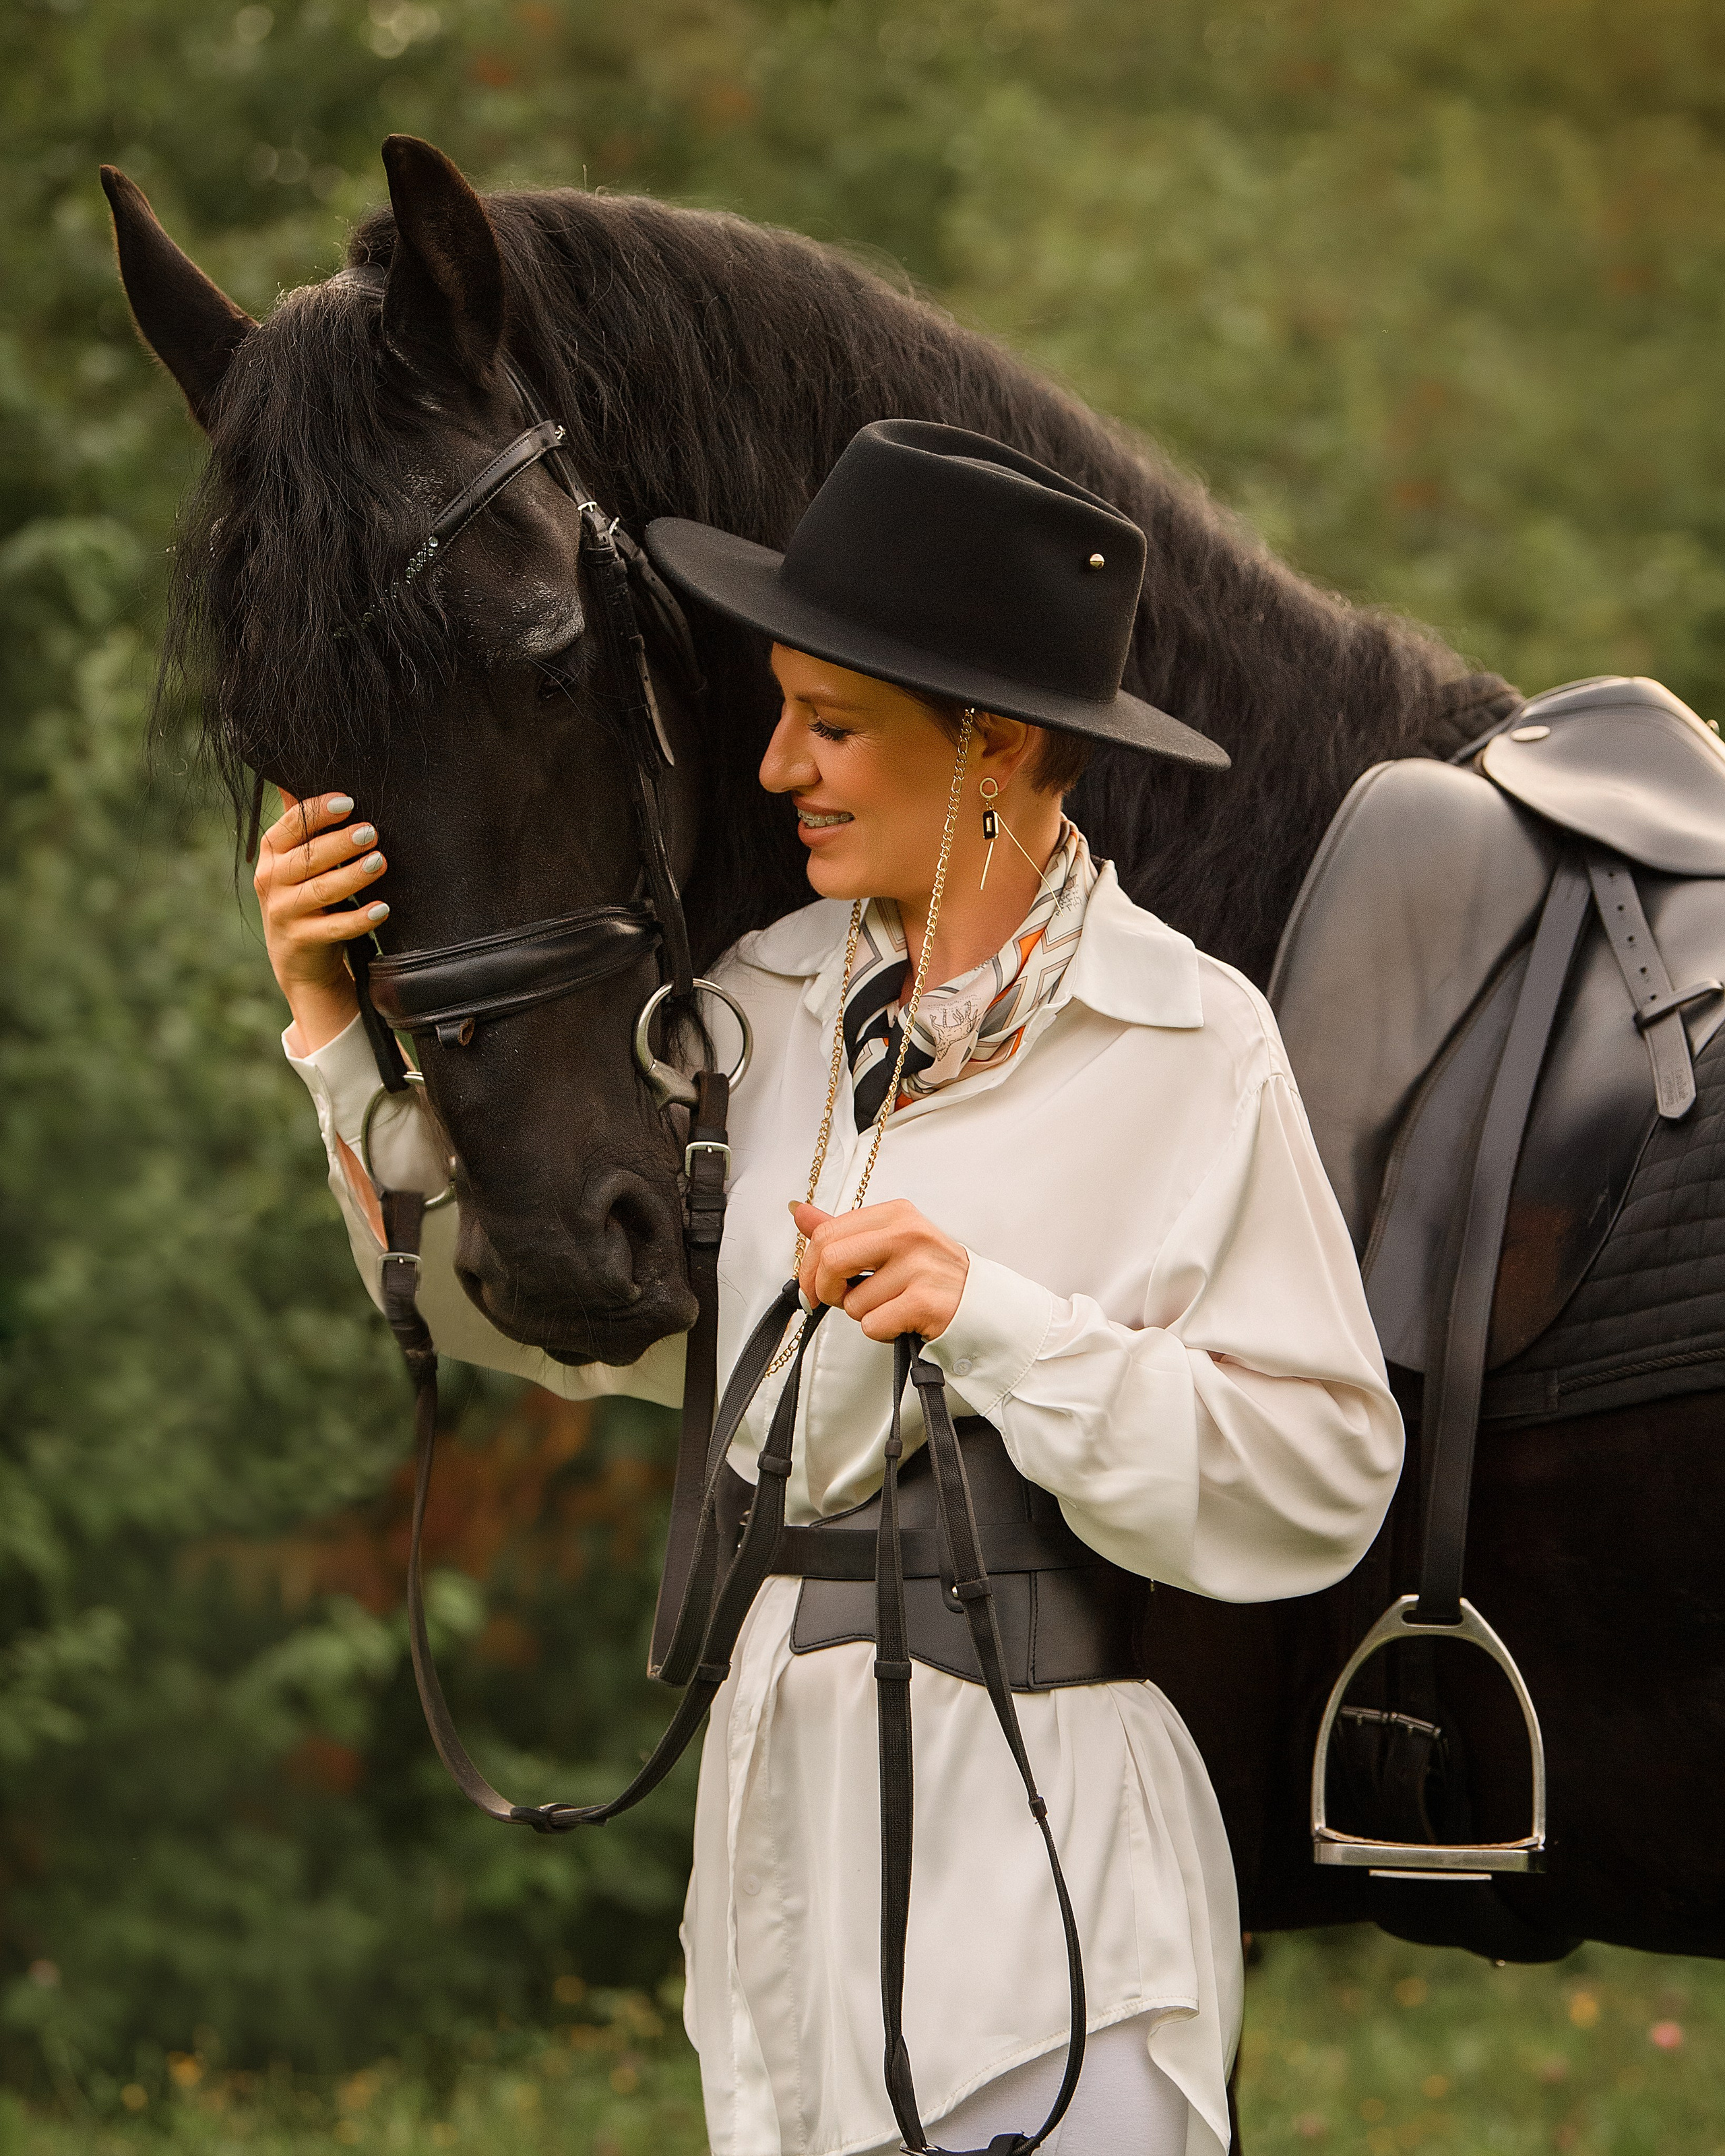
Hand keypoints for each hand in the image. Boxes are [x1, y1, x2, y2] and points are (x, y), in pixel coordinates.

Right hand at [256, 788, 387, 1054]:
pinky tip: (383, 909)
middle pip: (307, 856)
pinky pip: (333, 927)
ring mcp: (283, 912)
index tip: (349, 802)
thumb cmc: (307, 895)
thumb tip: (297, 771)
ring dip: (353, 875)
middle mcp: (271, 880)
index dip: (318, 812)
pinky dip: (360, 918)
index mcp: (271, 852)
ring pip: (321, 889)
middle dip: (340, 843)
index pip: (291, 825)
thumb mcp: (300, 858)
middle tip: (372, 832)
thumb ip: (303, 822)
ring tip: (381, 862)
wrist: (300, 958)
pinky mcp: (300, 941)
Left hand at [791, 1198, 969, 1342]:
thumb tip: (799, 1211)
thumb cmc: (930, 1274)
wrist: (980, 1304)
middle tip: (837, 1300)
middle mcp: (908, 1234)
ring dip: (863, 1314)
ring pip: (853, 1302)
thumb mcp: (889, 1242)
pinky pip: (872, 1325)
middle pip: (832, 1260)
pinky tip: (902, 1320)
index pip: (827, 1233)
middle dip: (825, 1289)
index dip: (809, 1266)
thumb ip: (842, 1229)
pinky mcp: (924, 1302)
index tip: (811, 1286)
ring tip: (891, 1306)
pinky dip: (881, 1331)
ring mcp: (919, 1267)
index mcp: (896, 1214)